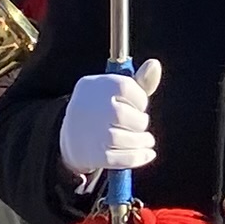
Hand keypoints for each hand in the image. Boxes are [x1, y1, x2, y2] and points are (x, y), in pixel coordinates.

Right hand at [60, 63, 159, 179]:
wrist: (69, 137)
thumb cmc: (100, 109)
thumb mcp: (113, 90)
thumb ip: (138, 81)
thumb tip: (155, 64)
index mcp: (93, 86)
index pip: (125, 87)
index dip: (139, 98)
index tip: (138, 105)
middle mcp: (89, 108)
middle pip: (126, 115)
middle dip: (140, 122)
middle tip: (139, 125)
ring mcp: (90, 133)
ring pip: (126, 139)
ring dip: (143, 141)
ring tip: (146, 140)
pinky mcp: (94, 155)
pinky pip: (123, 158)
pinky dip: (140, 157)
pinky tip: (147, 153)